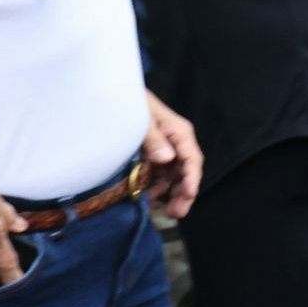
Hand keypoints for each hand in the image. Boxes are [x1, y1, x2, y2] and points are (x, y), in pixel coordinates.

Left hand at [140, 91, 204, 219]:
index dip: (191, 178)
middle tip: (176, 213)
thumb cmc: (131, 101)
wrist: (115, 93)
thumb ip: (153, 139)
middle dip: (183, 193)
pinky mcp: (153, 155)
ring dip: (169, 194)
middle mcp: (176, 143)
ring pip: (173, 176)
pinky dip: (155, 187)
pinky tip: (147, 198)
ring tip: (162, 212)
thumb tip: (166, 159)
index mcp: (180, 133)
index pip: (192, 159)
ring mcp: (165, 150)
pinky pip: (159, 174)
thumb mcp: (142, 119)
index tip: (188, 195)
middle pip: (186, 171)